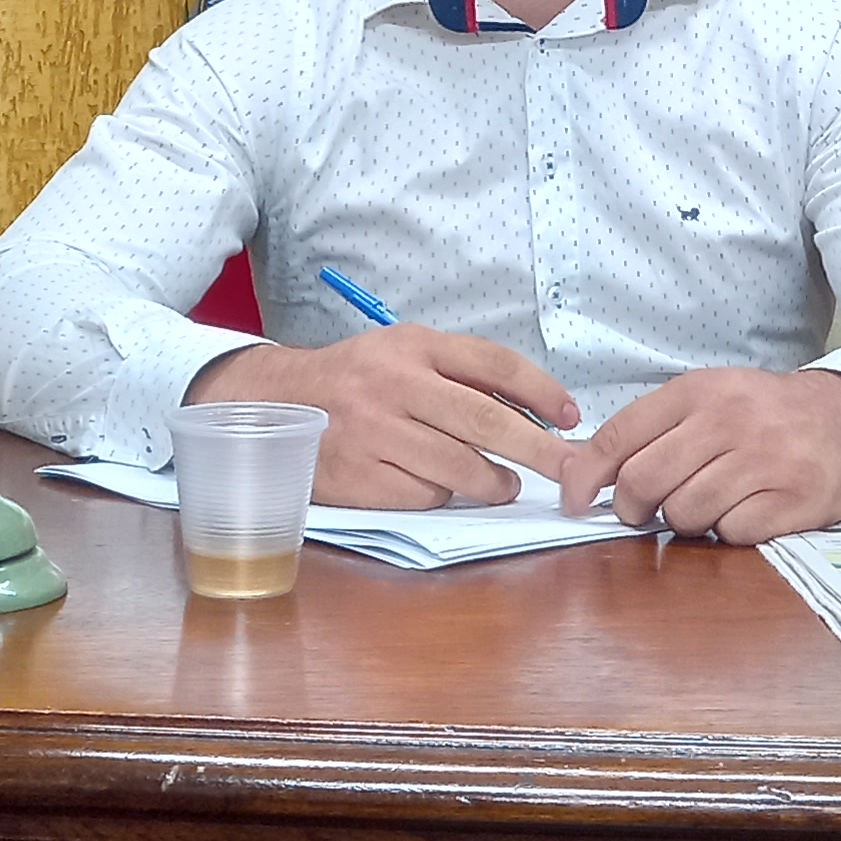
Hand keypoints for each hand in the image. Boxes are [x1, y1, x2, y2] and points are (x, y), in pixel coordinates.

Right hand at [188, 326, 578, 509]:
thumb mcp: (402, 353)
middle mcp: (393, 384)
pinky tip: (437, 485)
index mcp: (412, 345)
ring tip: (503, 483)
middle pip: (485, 421)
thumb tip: (536, 410)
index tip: (571, 416)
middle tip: (571, 469)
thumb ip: (460, 372)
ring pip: (461, 467)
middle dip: (539, 449)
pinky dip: (442, 495)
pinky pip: (425, 494)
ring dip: (495, 482)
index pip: (493, 364)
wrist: (270, 404)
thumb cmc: (354, 381)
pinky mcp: (358, 476)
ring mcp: (373, 433)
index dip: (541, 391)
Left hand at [574, 367, 840, 544]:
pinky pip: (734, 533)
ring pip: (686, 512)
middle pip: (645, 481)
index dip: (586, 476)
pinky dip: (729, 533)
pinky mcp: (796, 498)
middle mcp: (730, 420)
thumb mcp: (705, 400)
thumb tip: (577, 473)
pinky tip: (742, 514)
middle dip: (633, 509)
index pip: (621, 436)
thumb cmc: (762, 414)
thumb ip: (646, 431)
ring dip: (684, 522)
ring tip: (702, 508)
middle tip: (642, 513)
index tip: (574, 502)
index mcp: (699, 391)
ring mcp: (766, 459)